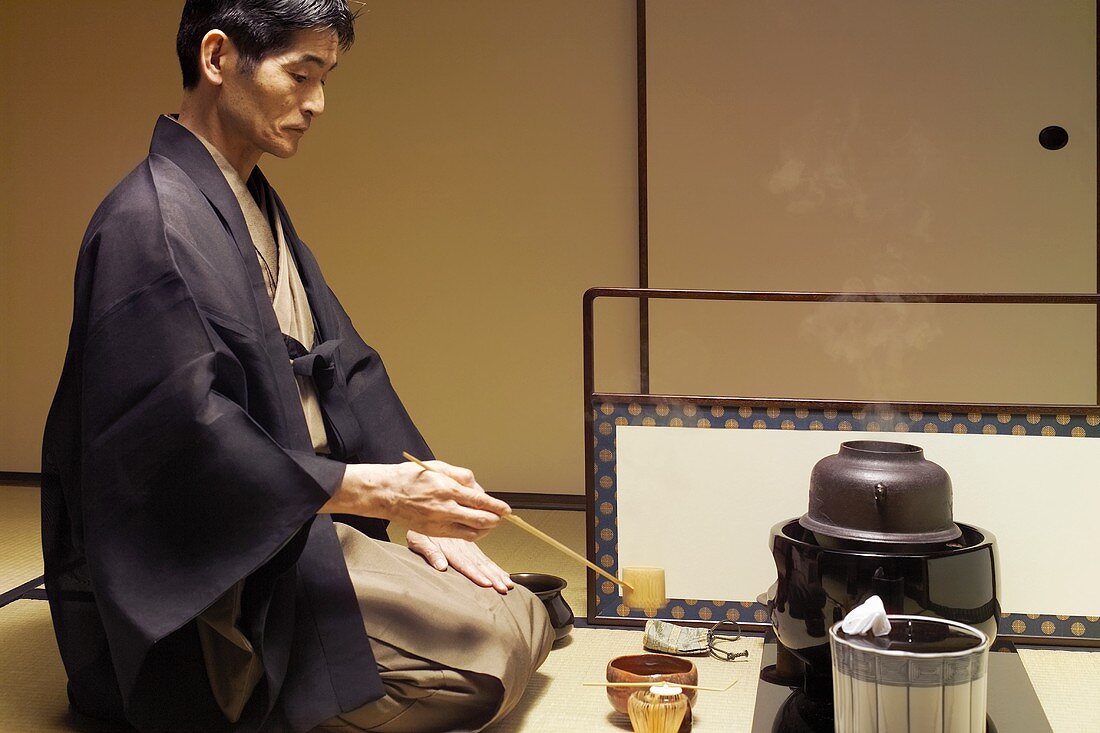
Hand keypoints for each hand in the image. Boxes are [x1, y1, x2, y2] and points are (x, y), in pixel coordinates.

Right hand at [323, 460, 510, 540]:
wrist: (385, 493)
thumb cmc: (410, 477)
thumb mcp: (439, 467)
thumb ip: (461, 476)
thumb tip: (478, 487)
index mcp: (448, 489)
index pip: (481, 501)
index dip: (497, 507)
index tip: (507, 510)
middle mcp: (445, 508)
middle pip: (480, 519)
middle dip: (495, 520)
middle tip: (501, 517)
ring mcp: (438, 522)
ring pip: (472, 532)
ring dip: (485, 529)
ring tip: (490, 523)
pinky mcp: (432, 532)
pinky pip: (458, 536)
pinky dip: (471, 534)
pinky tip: (474, 528)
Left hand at [406, 530, 514, 593]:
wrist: (425, 506)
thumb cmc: (418, 525)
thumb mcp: (419, 539)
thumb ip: (430, 553)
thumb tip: (441, 566)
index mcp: (450, 548)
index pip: (465, 564)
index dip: (476, 574)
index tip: (487, 583)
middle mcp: (461, 546)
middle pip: (480, 564)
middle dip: (493, 577)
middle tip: (504, 587)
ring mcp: (467, 545)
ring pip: (485, 560)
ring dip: (497, 572)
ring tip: (508, 583)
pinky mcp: (470, 544)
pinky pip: (485, 556)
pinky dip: (495, 566)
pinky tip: (503, 573)